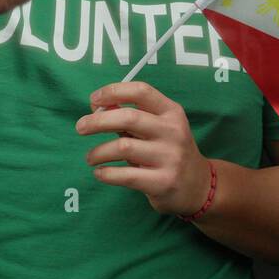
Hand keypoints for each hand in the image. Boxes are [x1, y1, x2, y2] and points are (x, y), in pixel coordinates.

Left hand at [76, 81, 211, 217]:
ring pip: (123, 147)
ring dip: (98, 152)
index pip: (141, 91)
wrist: (199, 186)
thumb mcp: (158, 128)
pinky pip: (126, 175)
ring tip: (91, 157)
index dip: (113, 91)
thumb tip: (97, 107)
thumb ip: (131, 117)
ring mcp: (170, 158)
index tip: (93, 99)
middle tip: (80, 128)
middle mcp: (172, 131)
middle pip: (128, 117)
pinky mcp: (163, 182)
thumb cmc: (169, 151)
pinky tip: (100, 173)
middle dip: (97, 121)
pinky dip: (106, 173)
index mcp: (171, 112)